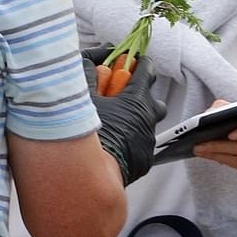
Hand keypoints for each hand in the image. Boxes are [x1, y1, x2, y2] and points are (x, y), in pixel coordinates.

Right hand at [81, 47, 166, 185]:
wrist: (89, 176)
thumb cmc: (86, 133)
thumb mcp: (82, 97)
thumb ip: (90, 74)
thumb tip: (95, 62)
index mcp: (136, 99)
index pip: (147, 70)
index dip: (139, 63)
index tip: (131, 61)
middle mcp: (148, 118)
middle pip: (153, 101)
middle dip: (140, 96)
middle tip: (120, 97)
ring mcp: (148, 140)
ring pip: (146, 124)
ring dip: (133, 120)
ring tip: (113, 123)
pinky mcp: (144, 159)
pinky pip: (140, 143)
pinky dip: (129, 140)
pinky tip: (112, 143)